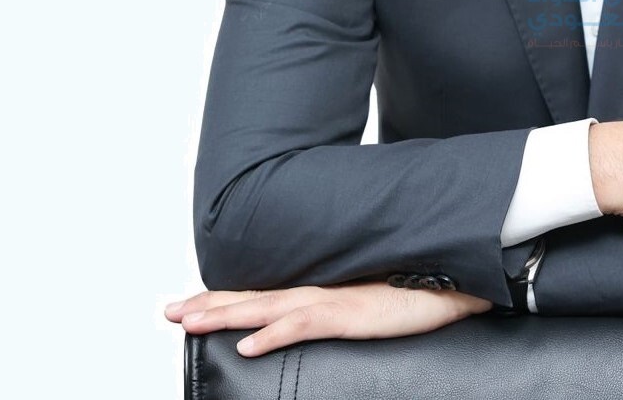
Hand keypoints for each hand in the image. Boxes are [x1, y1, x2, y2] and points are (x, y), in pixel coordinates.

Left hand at [162, 280, 492, 356]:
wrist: (453, 277)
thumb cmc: (415, 291)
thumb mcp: (365, 306)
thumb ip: (337, 312)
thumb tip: (316, 321)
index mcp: (319, 288)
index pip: (260, 293)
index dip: (222, 298)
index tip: (186, 305)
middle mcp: (318, 290)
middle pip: (252, 298)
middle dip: (208, 305)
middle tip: (169, 312)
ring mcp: (332, 301)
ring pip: (266, 309)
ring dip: (226, 316)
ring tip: (190, 323)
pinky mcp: (349, 315)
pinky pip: (303, 325)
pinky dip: (272, 334)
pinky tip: (247, 345)